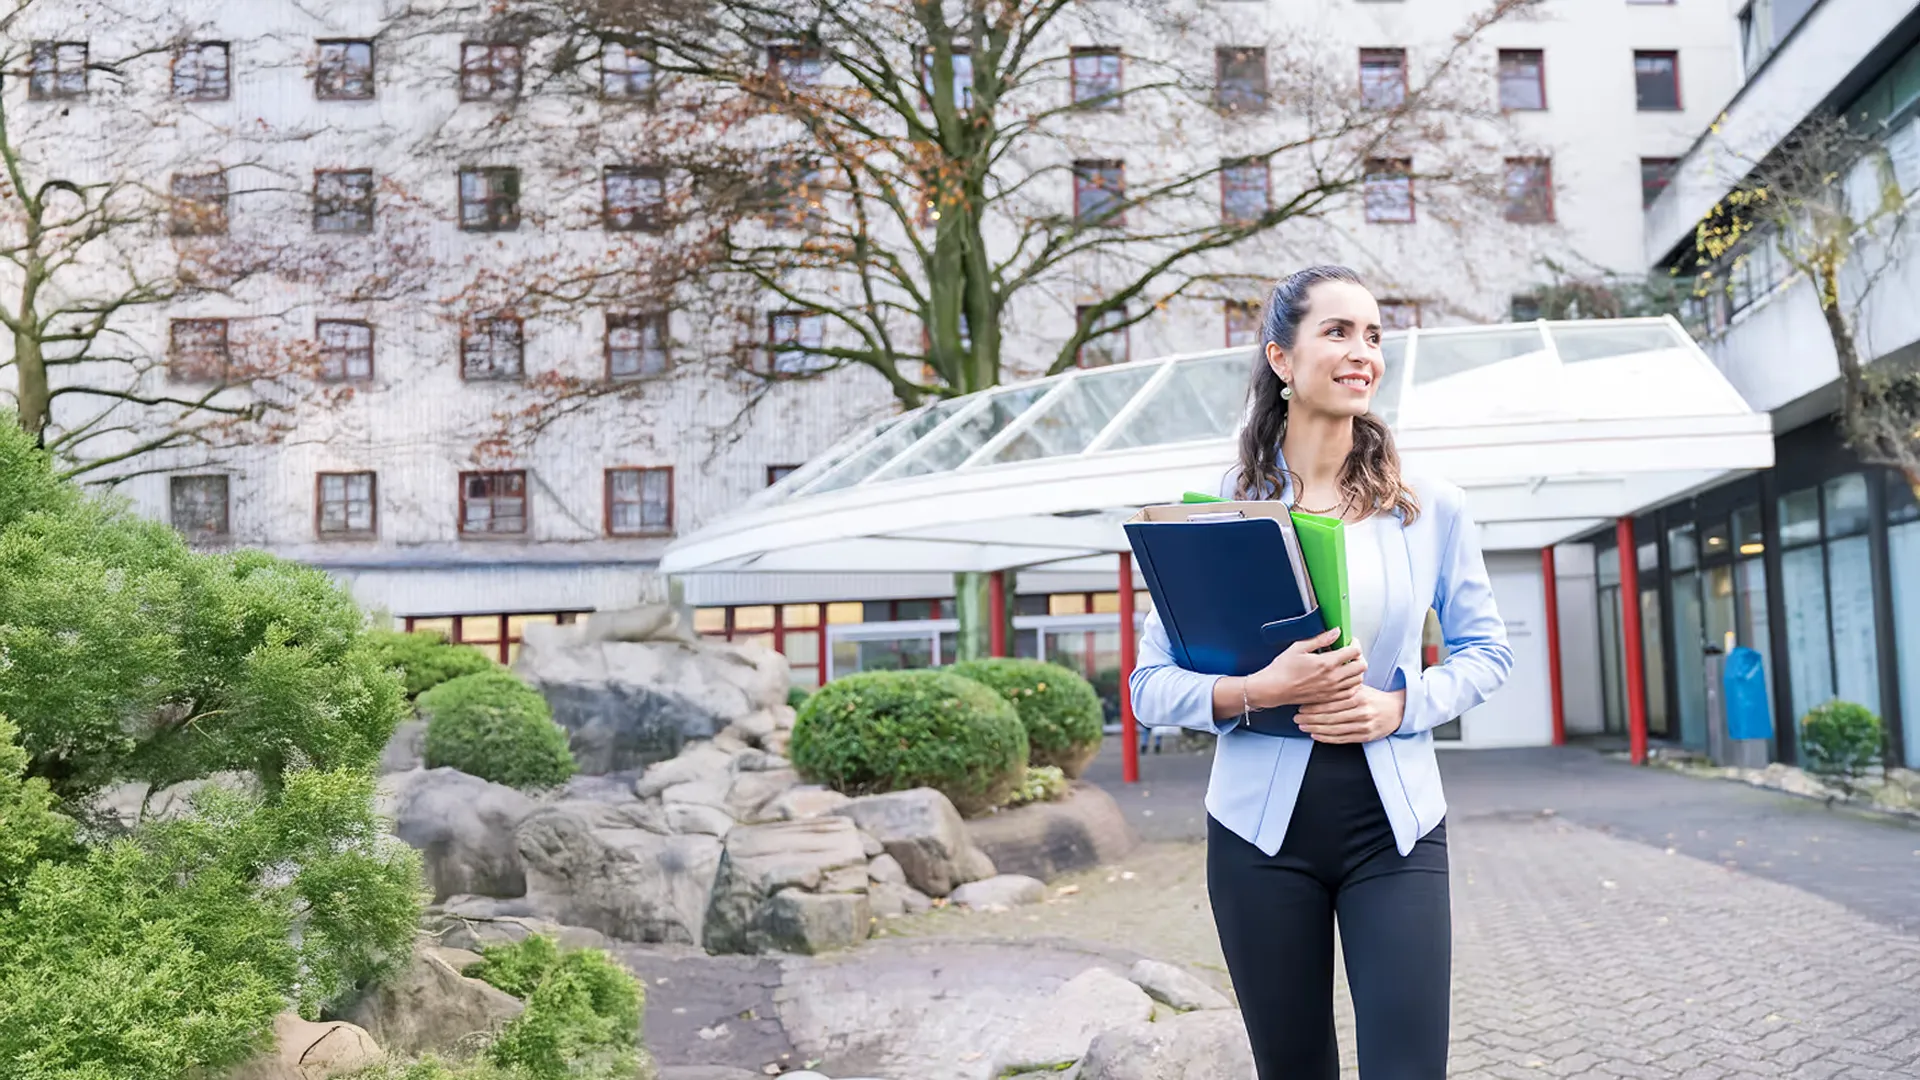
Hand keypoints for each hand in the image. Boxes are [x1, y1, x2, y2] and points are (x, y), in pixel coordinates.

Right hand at [1246, 629, 1363, 708]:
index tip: (1349, 642)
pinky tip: (1343, 679)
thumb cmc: (1282, 669)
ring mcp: (1332, 690)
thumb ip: (1320, 639)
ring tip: (1346, 665)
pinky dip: (1351, 684)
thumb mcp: (1299, 647)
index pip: (1354, 651)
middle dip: (1358, 656)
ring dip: (1356, 671)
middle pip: (1362, 666)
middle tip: (1350, 653)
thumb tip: (1336, 632)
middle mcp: (1333, 678)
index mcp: (1327, 663)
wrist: (1274, 689)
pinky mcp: (1329, 698)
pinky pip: (1351, 692)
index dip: (1354, 643)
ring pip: (1358, 680)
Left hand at [1296, 686, 1405, 742]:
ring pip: (1335, 729)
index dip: (1314, 706)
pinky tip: (1315, 734)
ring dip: (1315, 728)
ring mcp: (1364, 726)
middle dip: (1310, 718)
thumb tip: (1323, 677)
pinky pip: (1342, 739)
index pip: (1331, 702)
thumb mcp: (1361, 687)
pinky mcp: (1365, 737)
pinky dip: (1327, 738)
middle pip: (1330, 717)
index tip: (1301, 706)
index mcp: (1359, 697)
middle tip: (1296, 717)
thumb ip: (1344, 684)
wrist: (1397, 711)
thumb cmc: (1374, 698)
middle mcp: (1361, 712)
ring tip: (1302, 726)